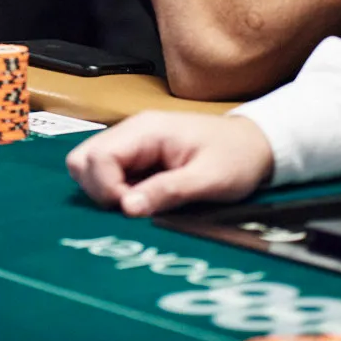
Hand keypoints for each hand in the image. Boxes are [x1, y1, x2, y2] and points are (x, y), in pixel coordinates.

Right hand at [66, 111, 273, 215]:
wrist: (256, 144)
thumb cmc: (236, 157)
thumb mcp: (208, 179)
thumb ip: (167, 191)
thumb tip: (126, 208)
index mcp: (146, 130)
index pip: (98, 157)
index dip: (106, 189)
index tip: (131, 210)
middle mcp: (132, 132)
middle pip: (84, 159)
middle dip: (98, 190)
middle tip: (131, 208)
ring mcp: (133, 143)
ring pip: (91, 166)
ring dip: (105, 192)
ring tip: (138, 204)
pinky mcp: (138, 156)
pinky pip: (109, 173)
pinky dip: (116, 192)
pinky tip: (143, 200)